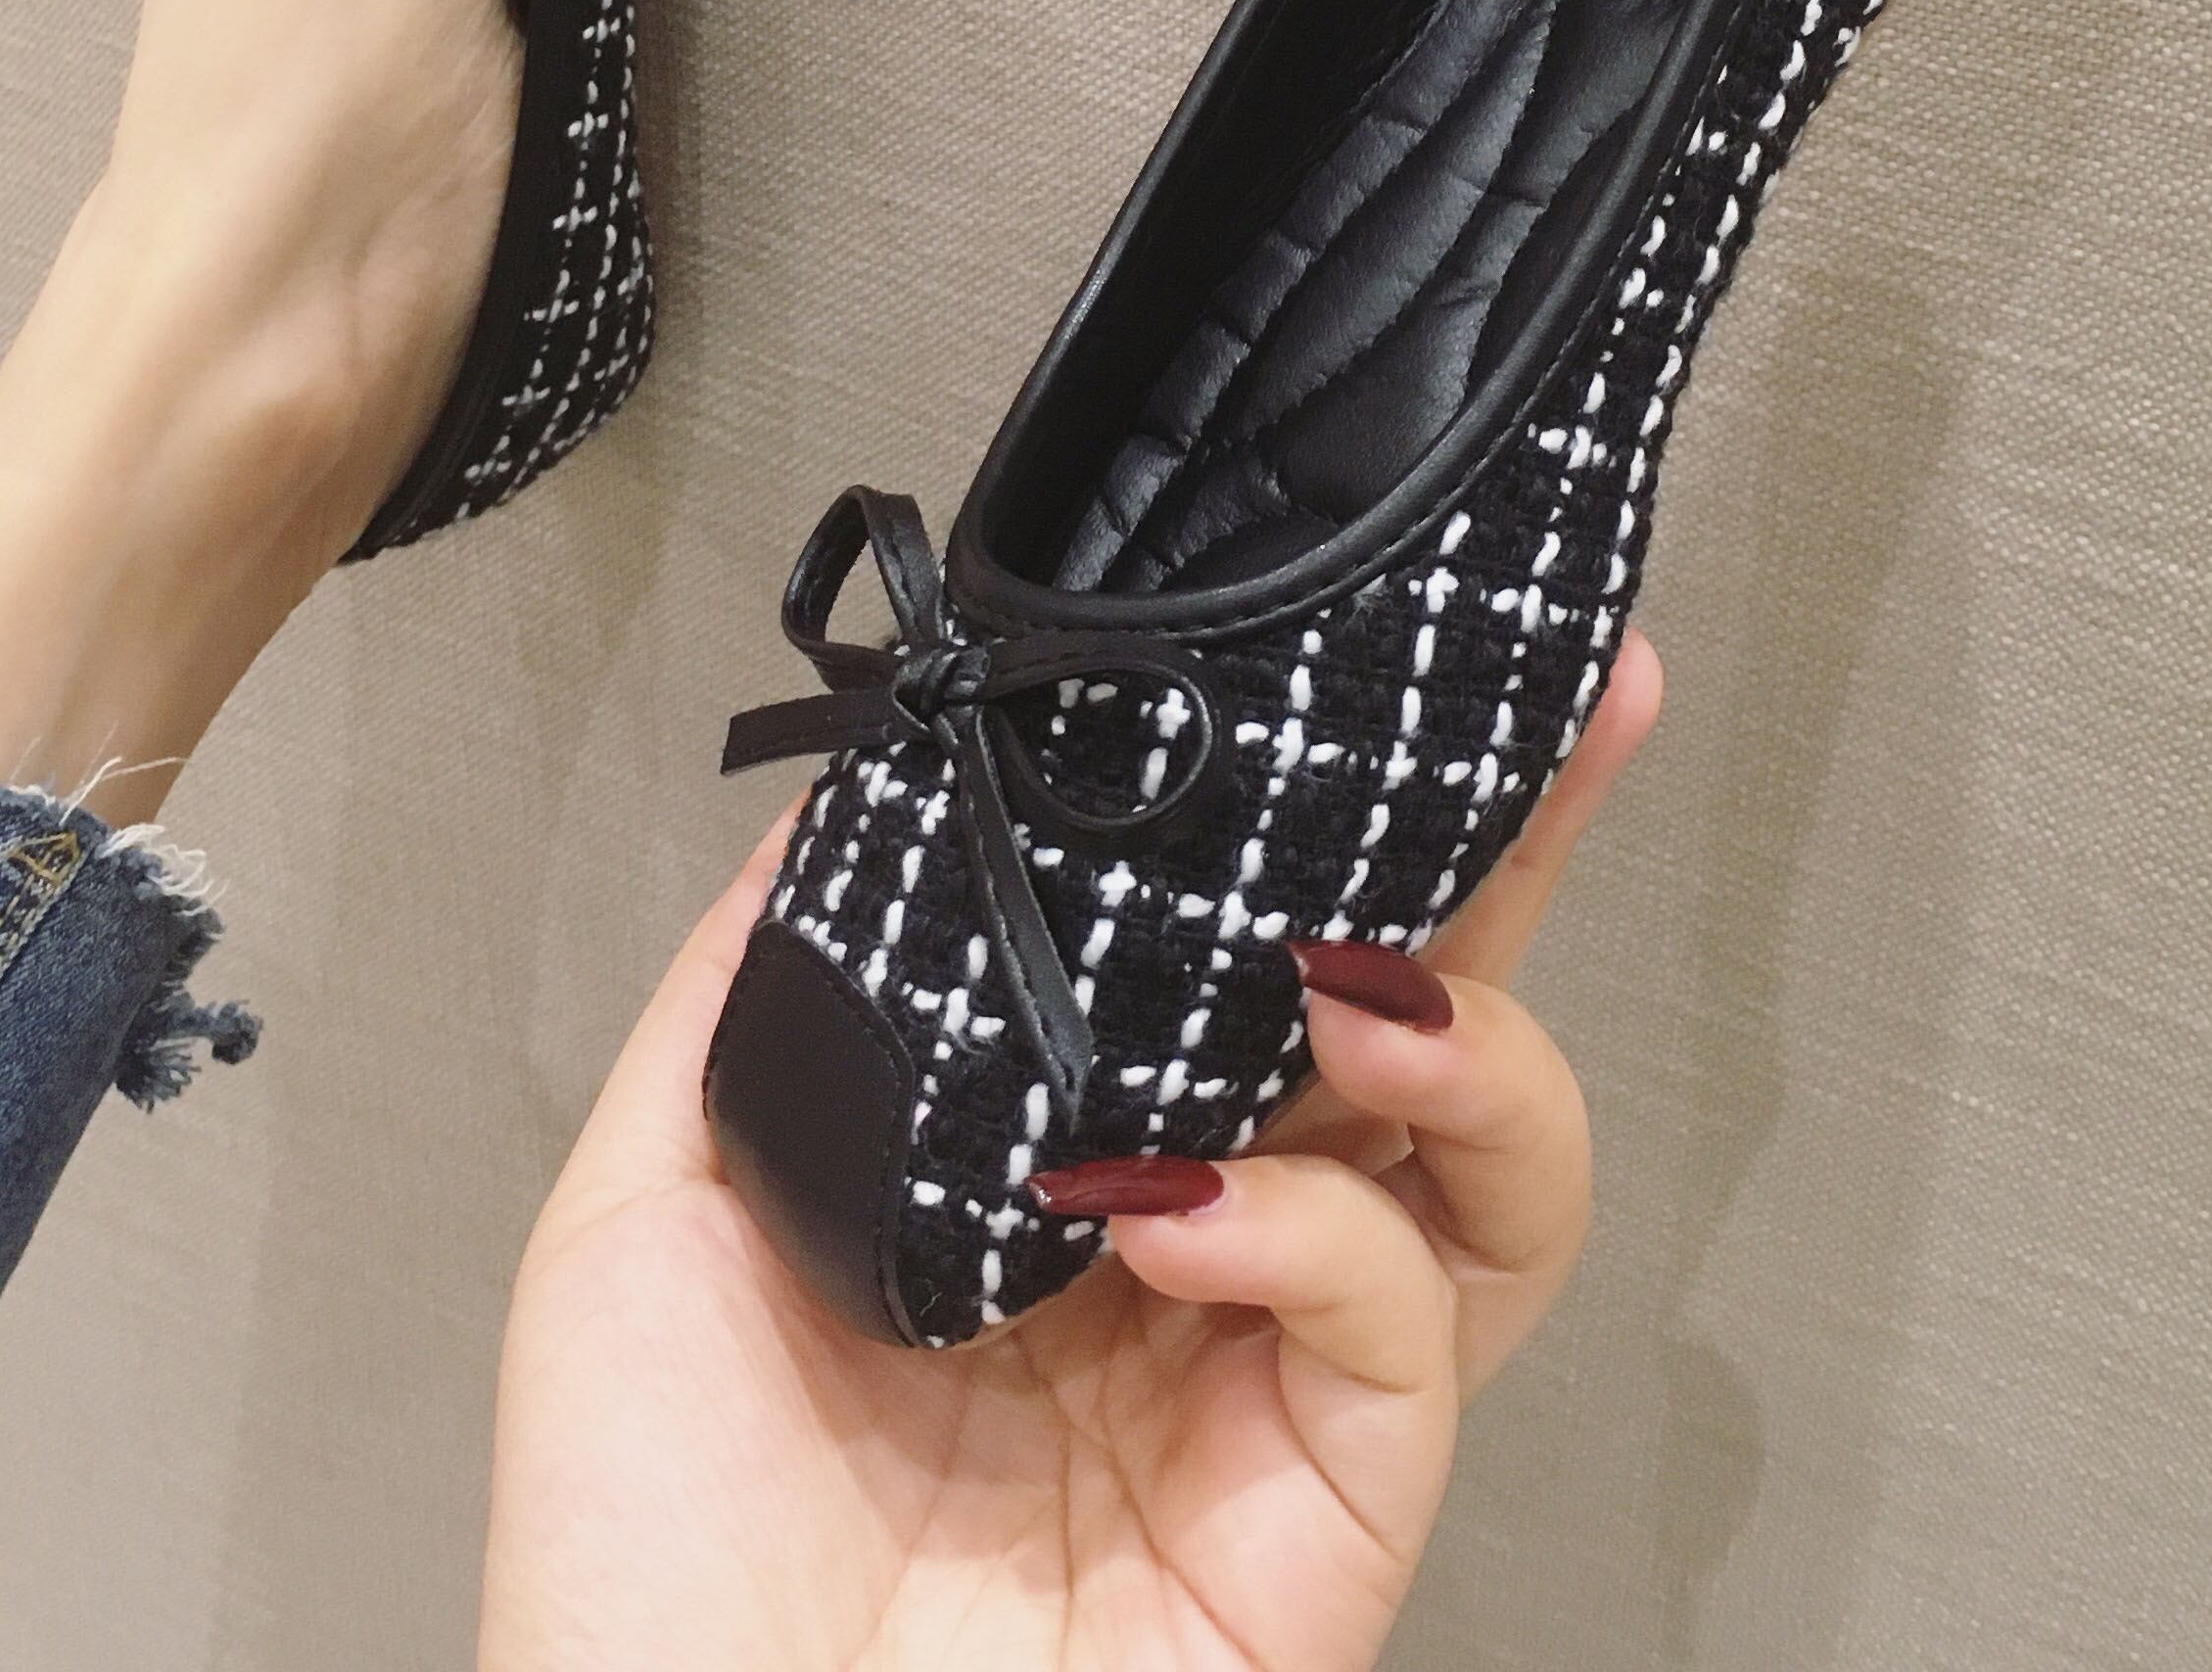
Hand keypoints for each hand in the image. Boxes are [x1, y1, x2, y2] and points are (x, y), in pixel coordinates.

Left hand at [479, 634, 1662, 1671]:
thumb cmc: (642, 1547)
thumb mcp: (658, 1206)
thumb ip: (769, 992)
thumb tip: (860, 790)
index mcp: (1064, 1175)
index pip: (1232, 962)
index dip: (1316, 820)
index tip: (1365, 663)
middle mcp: (1199, 1265)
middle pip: (1417, 1032)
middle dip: (1511, 861)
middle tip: (1570, 719)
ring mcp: (1271, 1394)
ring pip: (1492, 1187)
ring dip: (1468, 1047)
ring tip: (1362, 991)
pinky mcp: (1323, 1522)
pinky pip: (1392, 1336)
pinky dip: (1315, 1234)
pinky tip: (1185, 1206)